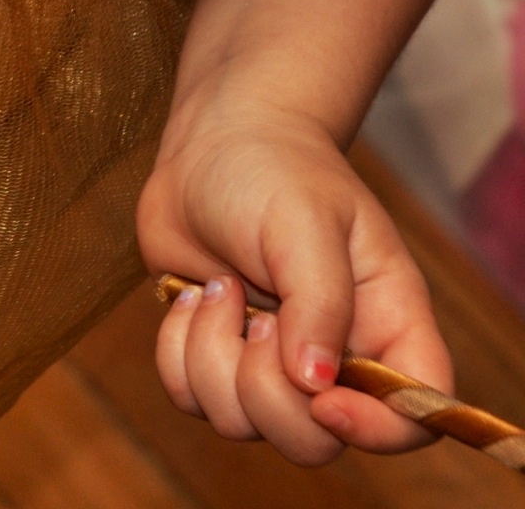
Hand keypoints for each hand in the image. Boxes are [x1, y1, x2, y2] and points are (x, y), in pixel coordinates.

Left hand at [137, 101, 449, 464]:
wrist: (210, 145)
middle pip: (312, 441)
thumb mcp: (305, 225)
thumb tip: (316, 382)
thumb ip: (318, 304)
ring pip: (242, 423)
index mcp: (385, 327)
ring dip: (212, 358)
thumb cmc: (273, 170)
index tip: (319, 395)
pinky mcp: (214, 355)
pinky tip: (189, 299)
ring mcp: (269, 362)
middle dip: (265, 392)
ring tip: (219, 288)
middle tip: (254, 316)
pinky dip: (176, 354)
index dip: (373, 430)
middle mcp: (333, 357)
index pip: (410, 418)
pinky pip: (190, 397)